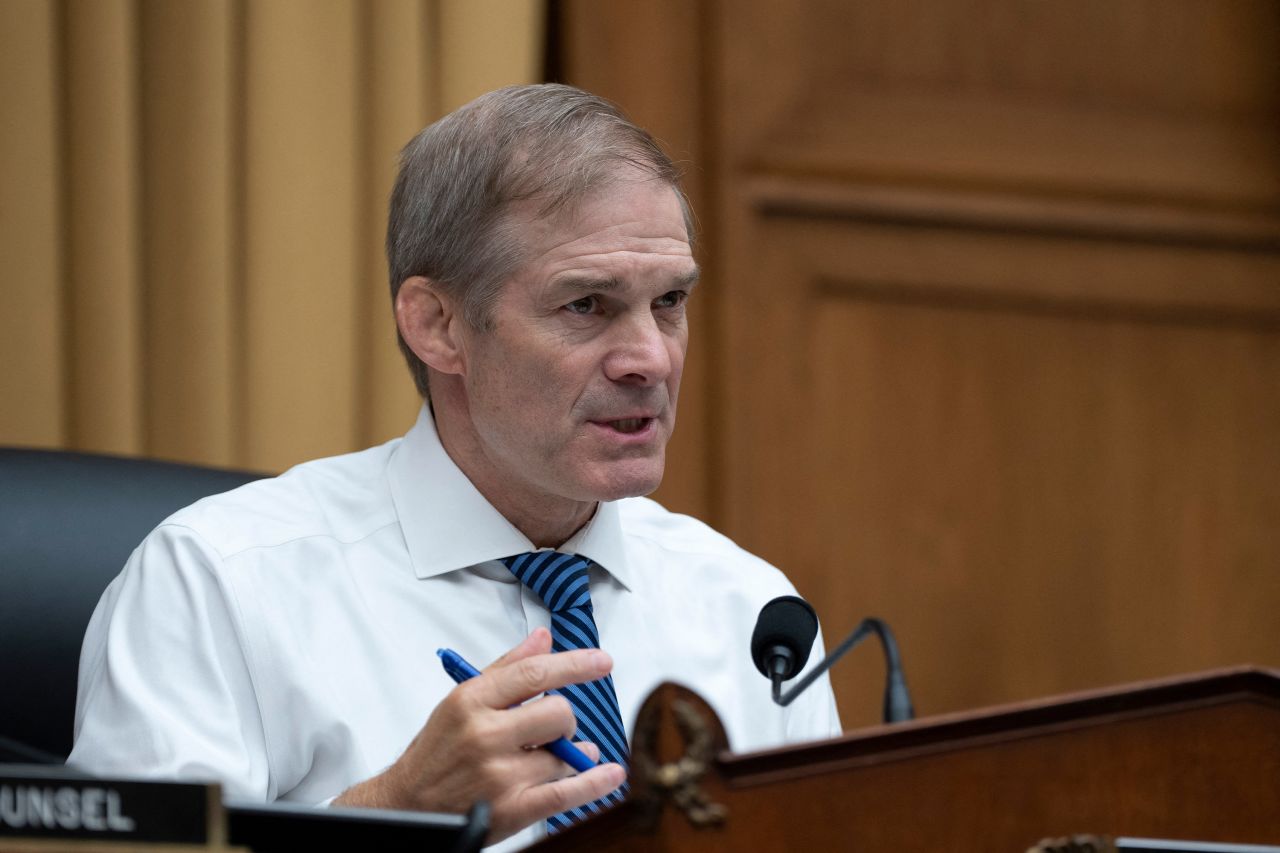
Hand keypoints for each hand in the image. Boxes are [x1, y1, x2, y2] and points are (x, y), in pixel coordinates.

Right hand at [333, 628, 626, 841]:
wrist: (406, 806)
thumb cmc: (436, 752)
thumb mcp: (462, 701)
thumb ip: (507, 668)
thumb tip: (542, 638)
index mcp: (471, 700)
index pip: (535, 673)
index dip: (575, 664)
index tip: (601, 661)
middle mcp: (485, 735)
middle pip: (557, 713)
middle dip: (564, 720)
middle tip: (555, 728)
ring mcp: (499, 774)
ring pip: (563, 755)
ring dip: (567, 756)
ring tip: (548, 759)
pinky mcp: (511, 809)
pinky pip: (566, 793)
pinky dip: (594, 783)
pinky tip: (611, 773)